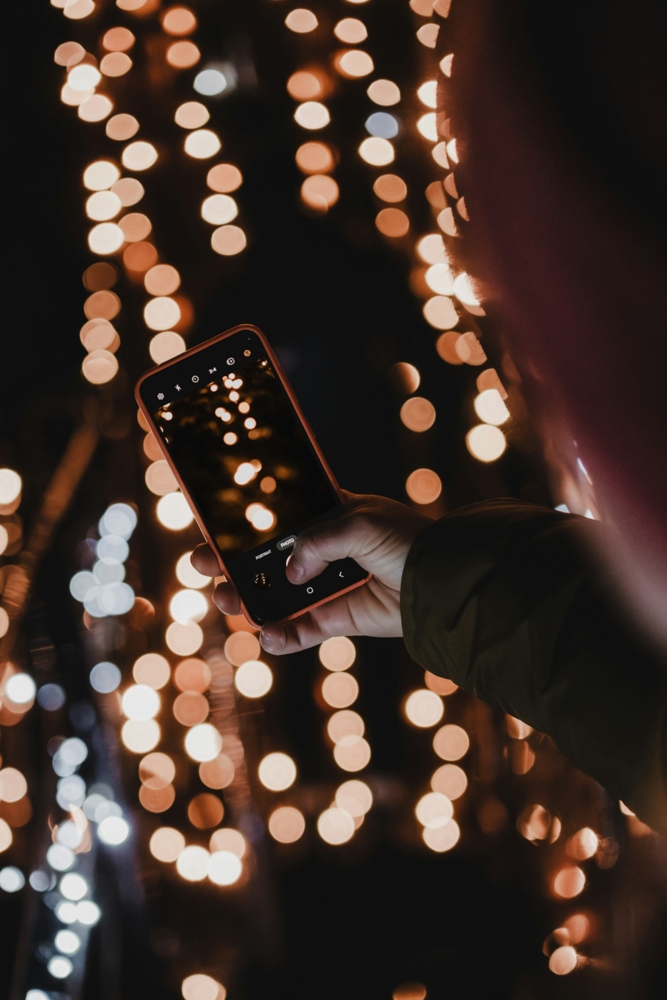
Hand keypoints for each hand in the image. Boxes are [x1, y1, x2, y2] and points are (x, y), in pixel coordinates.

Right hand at [191, 492, 431, 654]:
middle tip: (201, 564)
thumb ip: (317, 542)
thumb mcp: (360, 525)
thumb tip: (289, 572)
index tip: (211, 524)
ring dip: (249, 600)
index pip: (277, 517)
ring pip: (278, 596)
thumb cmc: (408, 541)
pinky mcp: (339, 619)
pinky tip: (266, 634)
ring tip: (228, 601)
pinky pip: (302, 630)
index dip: (244, 522)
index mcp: (329, 516)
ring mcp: (329, 586)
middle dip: (231, 563)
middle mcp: (324, 551)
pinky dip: (282, 636)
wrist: (443, 583)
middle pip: (267, 559)